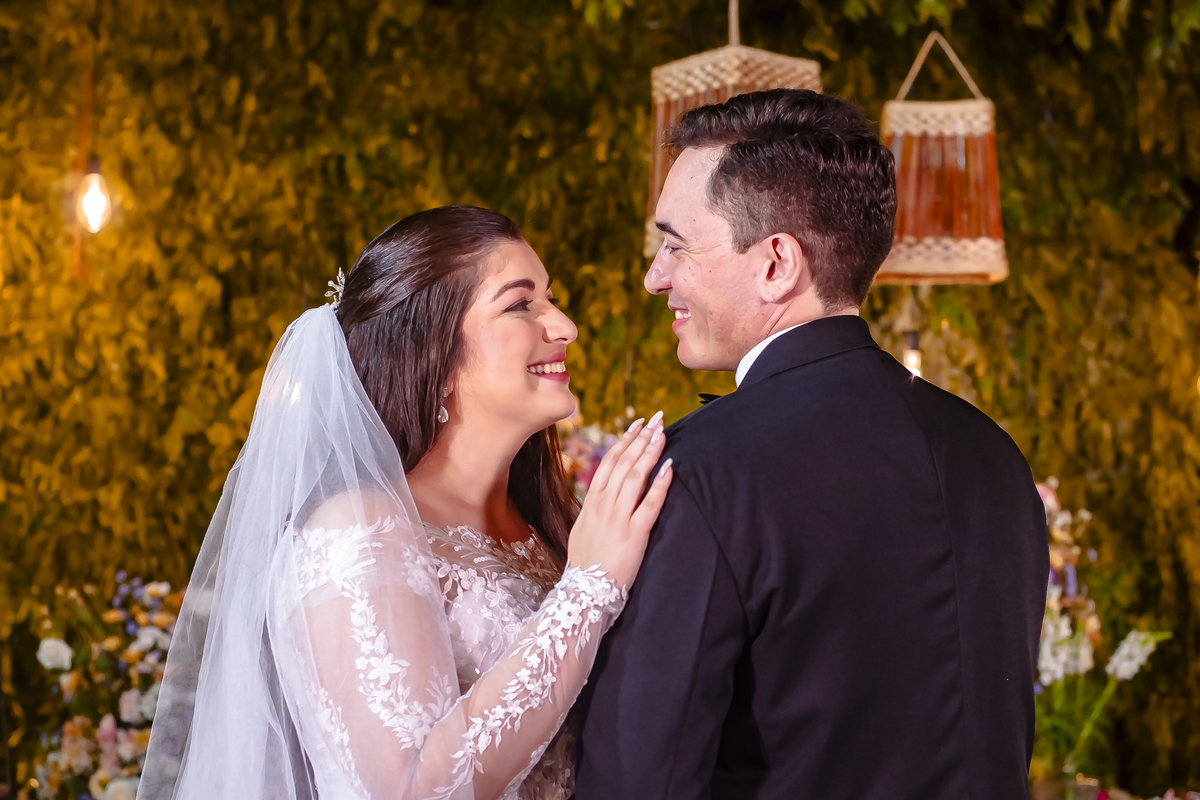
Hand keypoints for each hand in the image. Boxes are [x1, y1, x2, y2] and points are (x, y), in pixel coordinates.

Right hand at [566, 412, 673, 588]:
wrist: (584, 592)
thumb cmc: (585, 564)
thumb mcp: (582, 530)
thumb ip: (593, 509)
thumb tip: (602, 494)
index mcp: (591, 503)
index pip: (609, 463)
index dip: (624, 441)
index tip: (636, 425)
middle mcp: (604, 505)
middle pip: (624, 463)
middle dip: (641, 439)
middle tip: (656, 420)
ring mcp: (618, 518)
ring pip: (636, 477)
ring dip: (650, 453)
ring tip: (663, 434)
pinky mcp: (634, 534)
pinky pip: (650, 504)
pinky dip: (660, 484)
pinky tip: (670, 467)